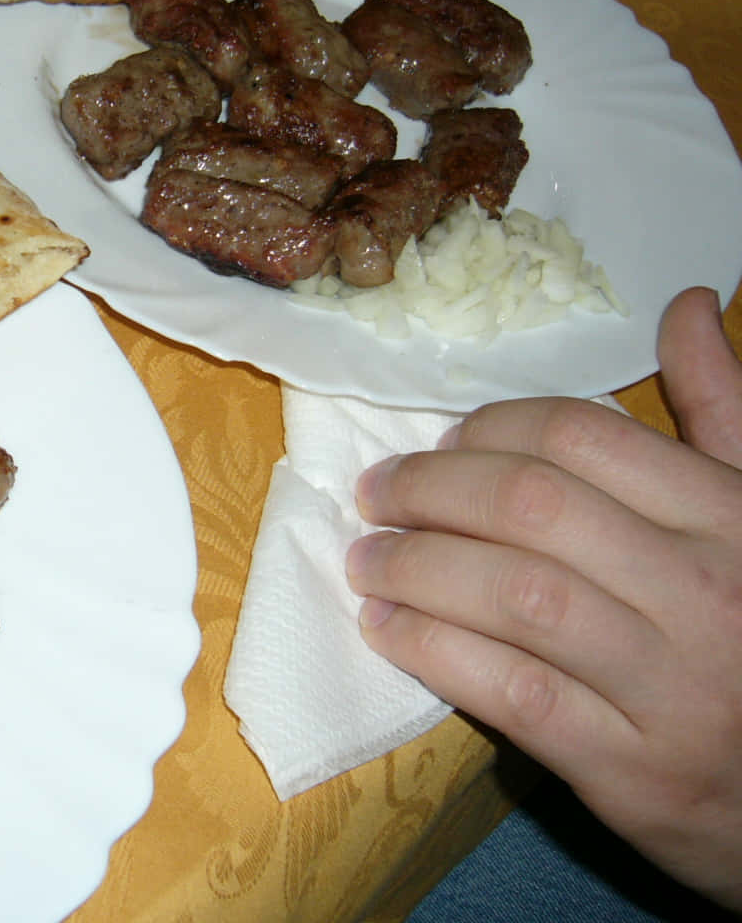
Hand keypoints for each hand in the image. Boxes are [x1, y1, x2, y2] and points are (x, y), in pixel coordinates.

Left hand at [346, 286, 741, 910]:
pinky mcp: (630, 768)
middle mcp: (705, 593)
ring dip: (416, 567)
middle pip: (531, 510)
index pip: (581, 440)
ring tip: (366, 558)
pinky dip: (434, 651)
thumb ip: (720, 411)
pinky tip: (387, 629)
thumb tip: (682, 303)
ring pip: (514, 597)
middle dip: (431, 491)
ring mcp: (670, 686)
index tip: (441, 442)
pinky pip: (512, 693)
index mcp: (731, 517)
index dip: (488, 430)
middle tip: (377, 493)